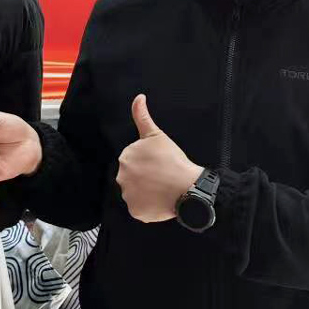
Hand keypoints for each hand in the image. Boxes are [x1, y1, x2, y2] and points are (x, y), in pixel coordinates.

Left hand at [117, 94, 202, 222]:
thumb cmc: (173, 160)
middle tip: (162, 177)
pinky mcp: (136, 211)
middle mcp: (121, 177)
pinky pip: (140, 209)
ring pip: (136, 194)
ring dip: (146, 192)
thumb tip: (138, 97)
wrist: (187, 187)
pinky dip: (149, 206)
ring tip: (163, 188)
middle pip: (132, 178)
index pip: (133, 162)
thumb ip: (142, 116)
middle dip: (145, 177)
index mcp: (125, 158)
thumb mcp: (156, 134)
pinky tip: (161, 200)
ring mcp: (128, 196)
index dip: (148, 163)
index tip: (159, 164)